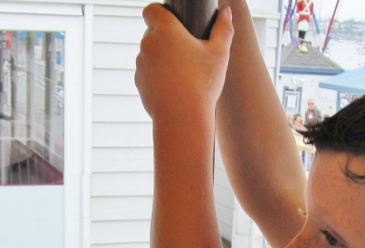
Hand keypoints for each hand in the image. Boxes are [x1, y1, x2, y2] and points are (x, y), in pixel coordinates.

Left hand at [135, 4, 233, 123]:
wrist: (182, 118)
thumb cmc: (202, 85)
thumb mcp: (219, 54)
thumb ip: (223, 28)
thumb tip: (226, 11)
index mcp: (166, 30)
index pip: (151, 9)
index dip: (159, 13)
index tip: (172, 22)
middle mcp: (148, 44)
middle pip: (151, 32)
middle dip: (165, 38)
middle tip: (185, 51)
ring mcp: (141, 64)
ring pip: (149, 53)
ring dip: (160, 57)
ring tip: (180, 72)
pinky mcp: (138, 83)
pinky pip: (146, 72)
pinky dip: (156, 76)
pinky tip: (173, 86)